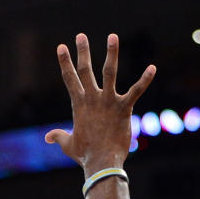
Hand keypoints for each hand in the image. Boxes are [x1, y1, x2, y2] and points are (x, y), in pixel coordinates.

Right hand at [45, 34, 155, 174]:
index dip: (65, 62)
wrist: (102, 163)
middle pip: (85, 70)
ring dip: (111, 53)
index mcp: (79, 105)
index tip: (61, 47)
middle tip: (80, 35)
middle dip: (82, 52)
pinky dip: (145, 80)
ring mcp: (108, 102)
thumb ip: (58, 137)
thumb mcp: (68, 145)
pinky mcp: (124, 108)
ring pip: (109, 72)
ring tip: (112, 36)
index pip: (70, 79)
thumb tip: (47, 137)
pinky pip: (136, 91)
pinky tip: (152, 68)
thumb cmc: (86, 155)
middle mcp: (92, 99)